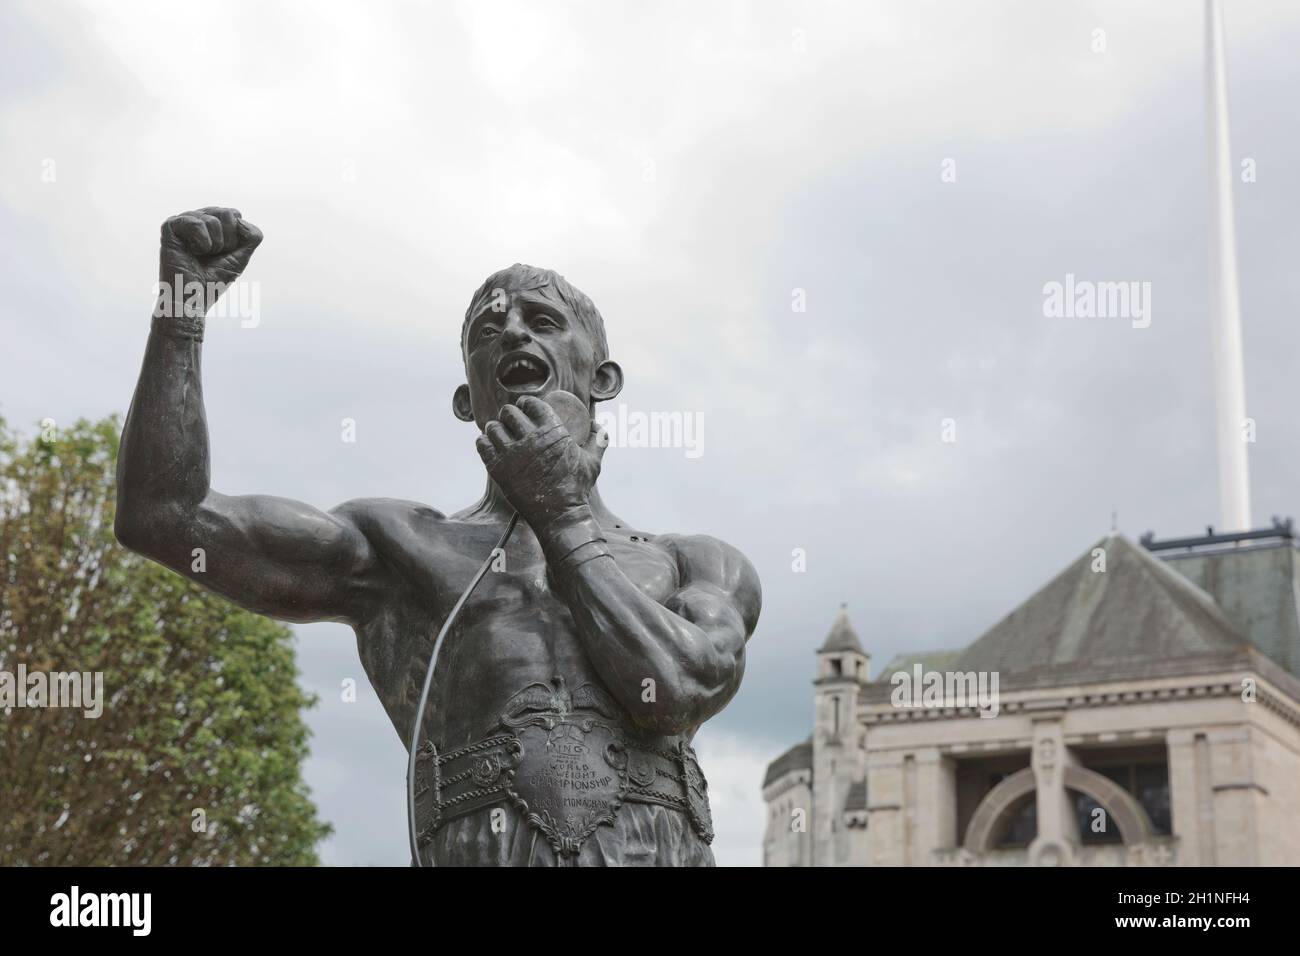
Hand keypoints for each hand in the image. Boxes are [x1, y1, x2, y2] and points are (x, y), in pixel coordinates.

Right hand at [158, 207, 262, 316]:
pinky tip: (191, 252)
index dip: (236, 238)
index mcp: (213, 223)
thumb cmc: (214, 280)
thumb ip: (252, 236)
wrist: (194, 297)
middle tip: (213, 255)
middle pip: (227, 213)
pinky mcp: (170, 226)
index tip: (225, 253)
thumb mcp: (241, 256)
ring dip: (214, 245)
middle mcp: (198, 218)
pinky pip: (197, 223)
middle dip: (228, 240)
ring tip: (200, 255)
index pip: (234, 214)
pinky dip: (202, 242)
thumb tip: (240, 219)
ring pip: (213, 219)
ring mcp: (183, 221)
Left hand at [475, 395, 606, 533]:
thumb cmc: (577, 488)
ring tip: (498, 432)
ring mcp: (512, 454)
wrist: (560, 516)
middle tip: (510, 420)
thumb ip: (598, 439)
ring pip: (493, 427)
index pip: (532, 404)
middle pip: (509, 413)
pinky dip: (484, 442)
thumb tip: (597, 424)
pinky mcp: (498, 469)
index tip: (524, 407)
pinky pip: (482, 445)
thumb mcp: (593, 462)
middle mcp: (531, 439)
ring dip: (495, 427)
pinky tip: (489, 444)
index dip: (526, 403)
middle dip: (509, 414)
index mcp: (553, 431)